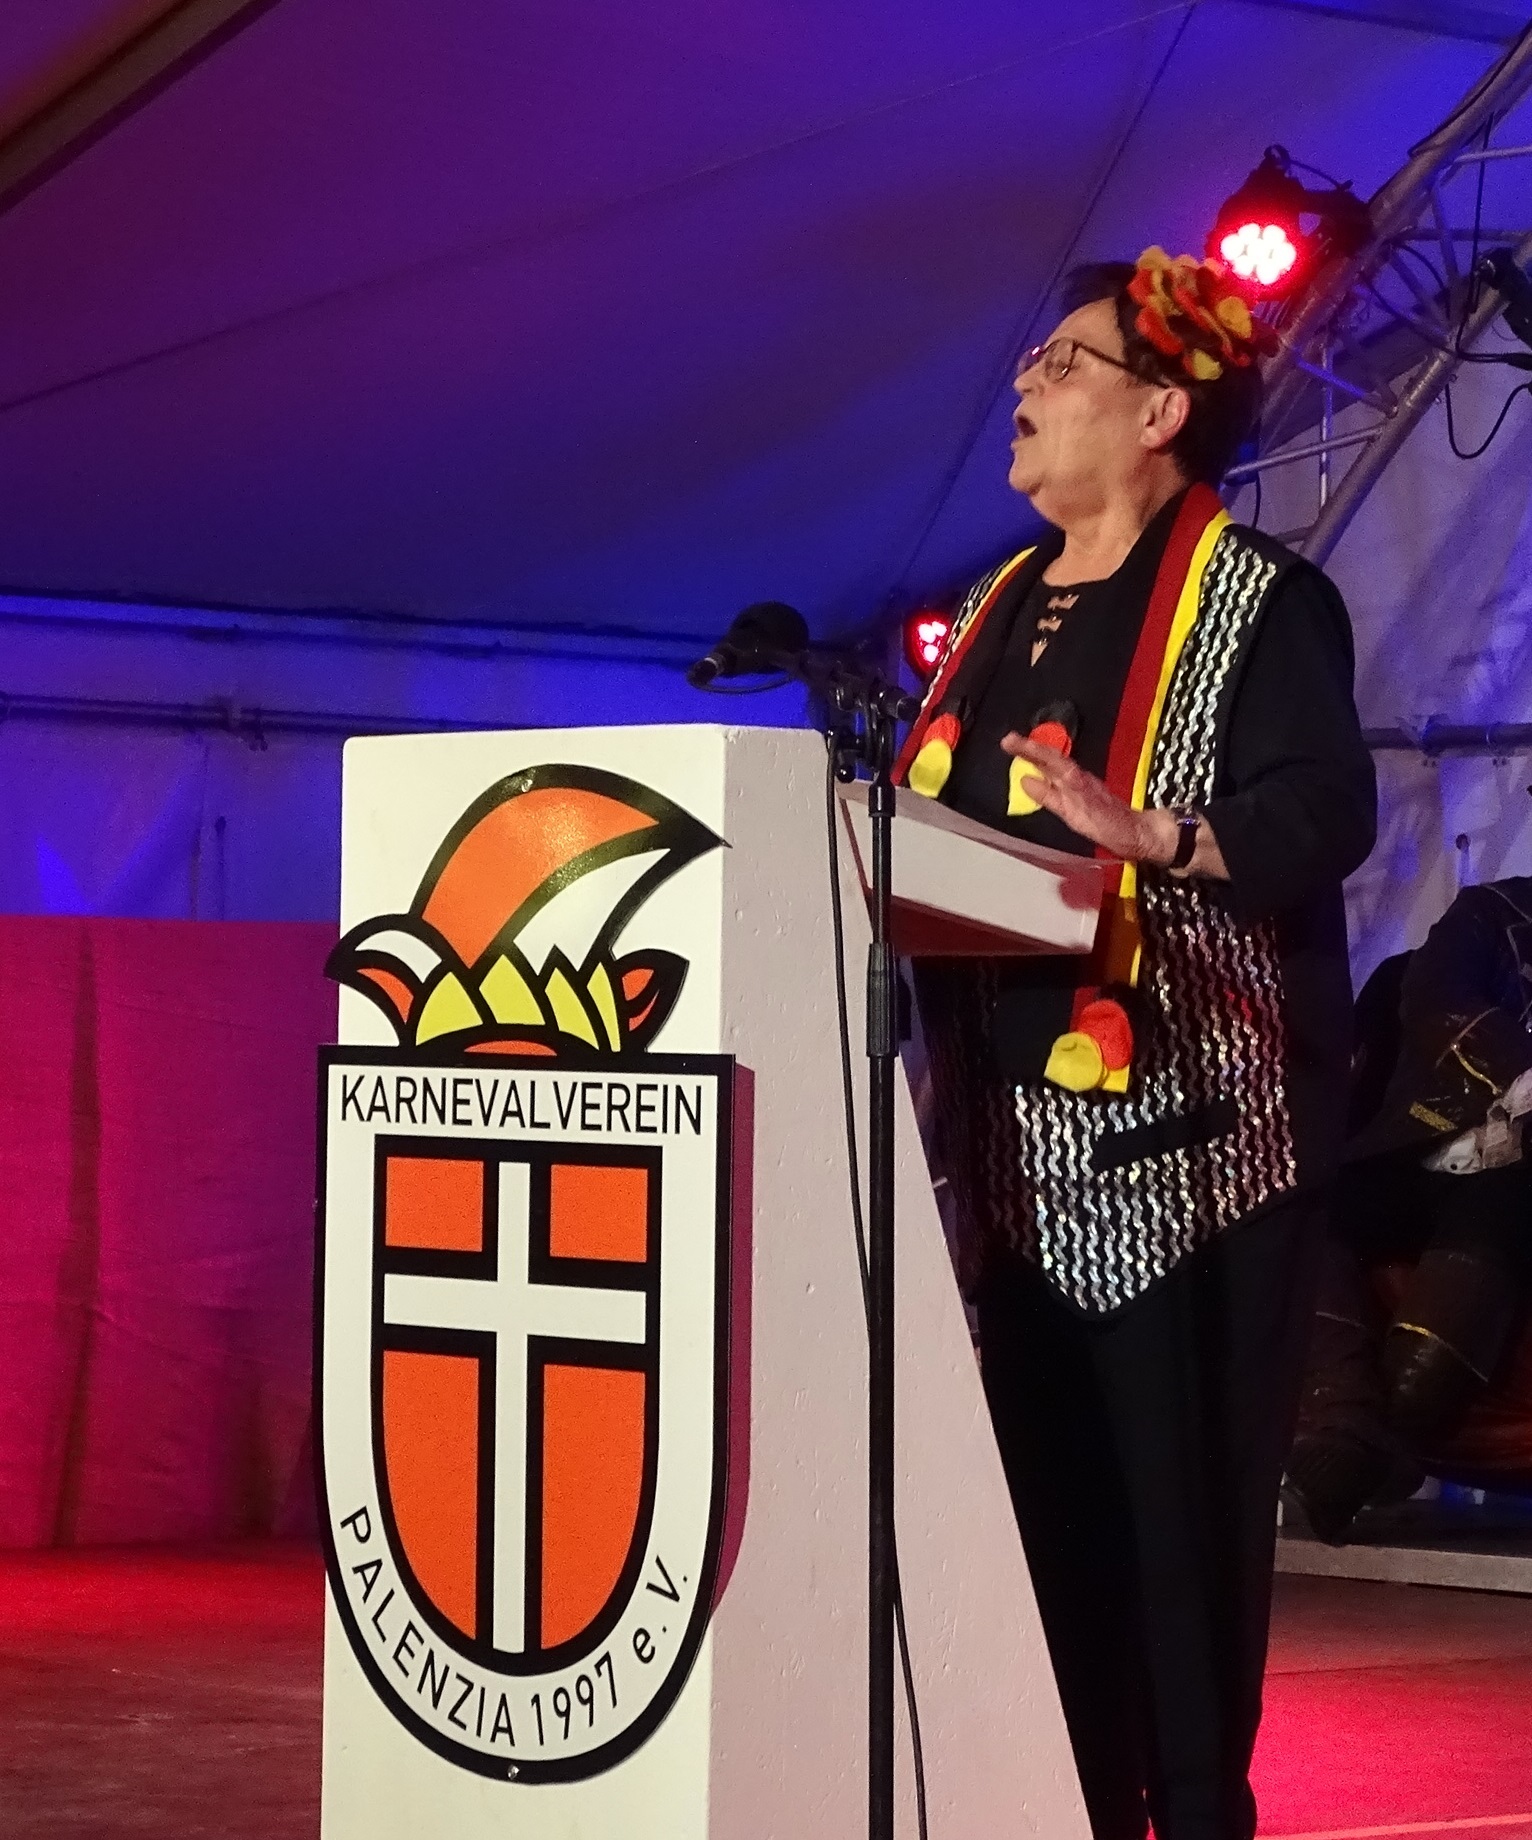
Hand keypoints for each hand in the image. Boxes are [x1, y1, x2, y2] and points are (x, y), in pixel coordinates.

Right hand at [1000, 733, 1173, 863]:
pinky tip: (1037, 769)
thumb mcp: (1078, 816)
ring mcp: (1080, 784)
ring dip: (1036, 755)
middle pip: (1051, 758)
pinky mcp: (1081, 792)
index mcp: (1076, 781)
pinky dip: (1046, 768)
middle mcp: (1077, 778)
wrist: (1137, 832)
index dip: (1030, 749)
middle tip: (1006, 740)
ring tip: (1015, 748)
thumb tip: (1026, 780)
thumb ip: (1051, 798)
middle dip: (1028, 748)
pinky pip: (1060, 775)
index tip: (1009, 741)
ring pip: (1056, 764)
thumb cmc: (1111, 827)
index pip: (1050, 759)